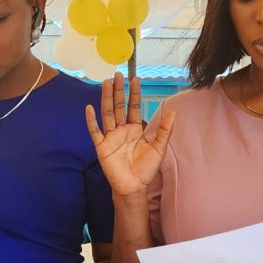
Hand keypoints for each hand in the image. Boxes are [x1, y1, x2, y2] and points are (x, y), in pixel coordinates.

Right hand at [85, 72, 175, 200]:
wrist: (134, 187)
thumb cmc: (146, 169)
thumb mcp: (159, 148)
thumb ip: (165, 130)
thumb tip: (173, 113)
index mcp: (135, 129)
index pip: (133, 107)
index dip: (134, 94)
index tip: (134, 79)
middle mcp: (122, 130)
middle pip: (118, 106)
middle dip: (117, 91)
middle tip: (117, 75)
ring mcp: (110, 137)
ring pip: (107, 114)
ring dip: (105, 99)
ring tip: (105, 83)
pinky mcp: (102, 147)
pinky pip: (95, 131)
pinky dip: (91, 121)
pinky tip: (89, 108)